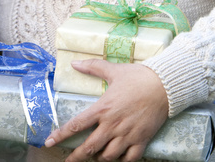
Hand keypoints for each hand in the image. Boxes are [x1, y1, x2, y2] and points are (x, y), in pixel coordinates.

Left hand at [45, 60, 168, 161]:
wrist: (164, 85)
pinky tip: (118, 158)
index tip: (49, 142)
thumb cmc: (138, 76)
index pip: (76, 125)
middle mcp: (113, 124)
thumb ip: (93, 67)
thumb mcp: (114, 70)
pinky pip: (129, 158)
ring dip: (100, 158)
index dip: (61, 135)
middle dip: (76, 157)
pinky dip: (122, 161)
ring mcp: (127, 134)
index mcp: (103, 108)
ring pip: (108, 156)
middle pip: (89, 147)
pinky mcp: (142, 139)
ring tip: (97, 156)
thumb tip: (74, 62)